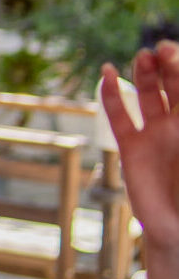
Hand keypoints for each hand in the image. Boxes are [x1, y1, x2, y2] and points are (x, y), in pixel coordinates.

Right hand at [103, 40, 178, 252]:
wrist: (178, 229)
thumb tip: (177, 108)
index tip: (174, 53)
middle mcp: (177, 125)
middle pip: (172, 85)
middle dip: (168, 64)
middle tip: (161, 49)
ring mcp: (154, 135)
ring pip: (146, 94)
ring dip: (144, 73)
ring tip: (142, 56)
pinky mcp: (131, 147)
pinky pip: (118, 116)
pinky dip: (109, 94)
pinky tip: (107, 73)